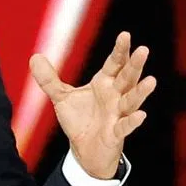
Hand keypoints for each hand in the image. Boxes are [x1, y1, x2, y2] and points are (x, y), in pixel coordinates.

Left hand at [29, 31, 155, 178]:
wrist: (83, 150)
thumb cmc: (80, 120)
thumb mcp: (61, 98)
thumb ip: (49, 79)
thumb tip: (34, 56)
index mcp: (104, 84)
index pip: (114, 64)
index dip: (120, 50)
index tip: (125, 35)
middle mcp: (115, 97)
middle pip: (127, 78)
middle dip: (134, 65)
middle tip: (143, 50)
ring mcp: (118, 115)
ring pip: (131, 101)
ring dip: (140, 92)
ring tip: (151, 81)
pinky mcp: (116, 133)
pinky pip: (125, 126)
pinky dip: (132, 121)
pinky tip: (141, 115)